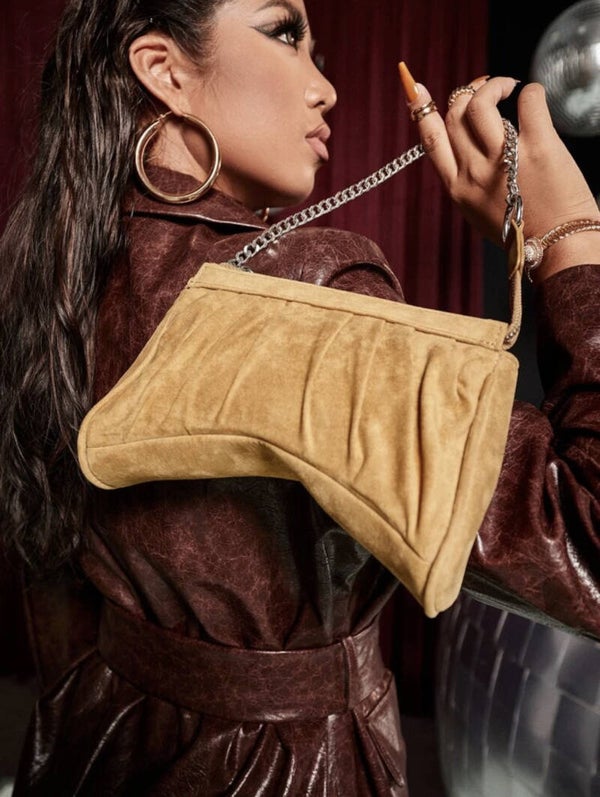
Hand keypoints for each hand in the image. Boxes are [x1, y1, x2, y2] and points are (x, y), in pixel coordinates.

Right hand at [399, 63, 599, 279]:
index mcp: (458, 189)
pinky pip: (528, 101)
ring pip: (480, 104)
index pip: (431, 140)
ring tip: (509, 87)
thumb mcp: (479, 210)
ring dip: (493, 85)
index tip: (417, 89)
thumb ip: (468, 180)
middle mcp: (474, 173)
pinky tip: (532, 98)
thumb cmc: (520, 230)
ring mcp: (504, 159)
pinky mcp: (538, 147)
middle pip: (455, 115)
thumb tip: (468, 146)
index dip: (421, 109)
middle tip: (487, 88)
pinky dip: (530, 92)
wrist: (558, 246)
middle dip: (467, 92)